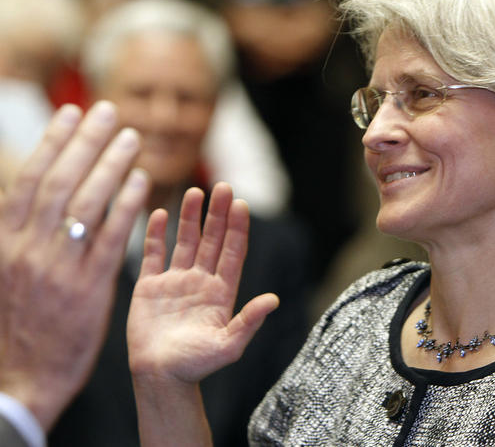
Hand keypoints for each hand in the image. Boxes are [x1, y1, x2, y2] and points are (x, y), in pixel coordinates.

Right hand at [0, 101, 148, 429]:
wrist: (19, 380)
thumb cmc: (13, 325)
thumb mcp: (3, 272)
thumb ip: (15, 232)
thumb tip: (27, 194)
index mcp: (4, 241)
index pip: (31, 179)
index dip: (53, 142)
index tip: (72, 113)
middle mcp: (28, 247)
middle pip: (61, 181)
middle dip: (87, 141)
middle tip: (110, 111)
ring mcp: (59, 267)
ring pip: (87, 203)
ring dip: (111, 164)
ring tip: (132, 137)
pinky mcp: (88, 289)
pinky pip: (110, 239)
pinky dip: (126, 206)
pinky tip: (143, 182)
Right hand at [127, 183, 278, 383]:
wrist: (159, 378)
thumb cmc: (196, 365)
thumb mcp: (229, 345)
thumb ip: (249, 321)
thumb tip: (274, 299)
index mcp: (222, 292)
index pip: (233, 252)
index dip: (238, 228)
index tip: (241, 204)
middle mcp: (201, 281)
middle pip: (212, 240)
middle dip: (217, 214)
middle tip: (222, 186)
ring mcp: (176, 282)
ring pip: (185, 242)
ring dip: (190, 217)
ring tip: (195, 192)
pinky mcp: (151, 286)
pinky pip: (154, 255)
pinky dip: (156, 234)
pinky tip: (161, 213)